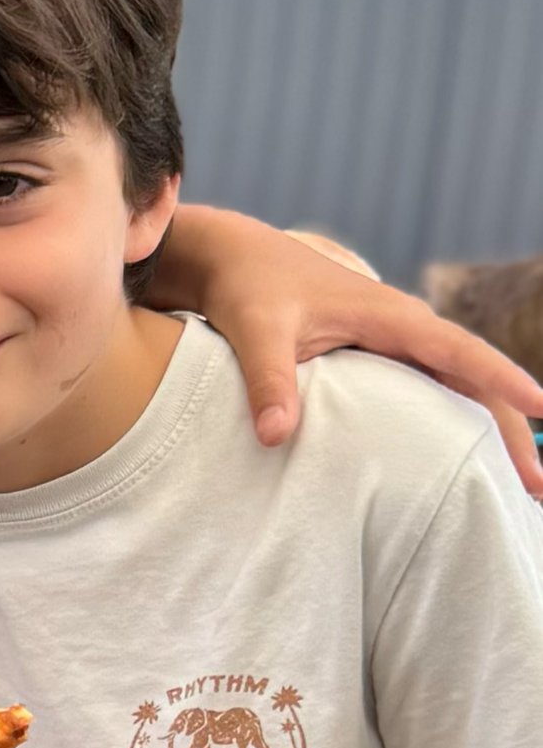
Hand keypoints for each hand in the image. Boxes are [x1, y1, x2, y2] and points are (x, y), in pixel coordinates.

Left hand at [168, 209, 542, 493]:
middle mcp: (406, 328)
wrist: (235, 260)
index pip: (460, 353)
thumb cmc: (249, 289)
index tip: (542, 406)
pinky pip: (432, 393)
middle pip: (473, 380)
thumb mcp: (256, 332)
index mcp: (391, 316)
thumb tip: (275, 437)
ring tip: (521, 486)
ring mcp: (397, 344)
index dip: (501, 380)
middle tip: (537, 484)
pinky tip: (467, 465)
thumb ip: (268, 381)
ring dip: (492, 432)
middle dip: (512, 427)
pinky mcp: (381, 358)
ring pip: (459, 389)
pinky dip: (456, 426)